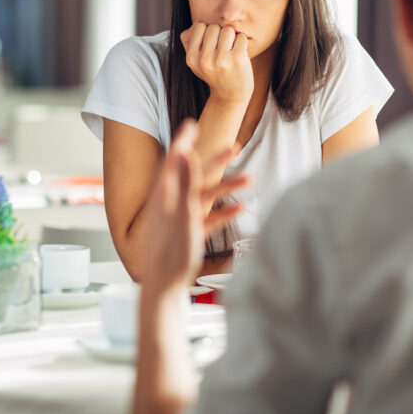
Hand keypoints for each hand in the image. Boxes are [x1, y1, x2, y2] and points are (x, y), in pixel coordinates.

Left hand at [141, 120, 248, 290]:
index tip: (193, 124)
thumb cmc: (170, 255)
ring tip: (250, 180)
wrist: (162, 290)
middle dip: (215, 161)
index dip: (184, 140)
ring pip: (205, 197)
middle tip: (233, 148)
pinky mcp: (187, 234)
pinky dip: (222, 213)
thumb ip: (185, 184)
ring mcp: (179, 219)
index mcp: (165, 195)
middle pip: (194, 176)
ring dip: (227, 189)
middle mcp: (170, 204)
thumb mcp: (182, 215)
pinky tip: (240, 211)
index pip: (174, 160)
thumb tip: (184, 153)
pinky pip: (207, 218)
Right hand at [180, 22, 252, 104]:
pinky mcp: (238, 59)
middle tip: (223, 48)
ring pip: (228, 30)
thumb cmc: (213, 73)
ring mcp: (221, 60)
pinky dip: (242, 43)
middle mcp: (204, 60)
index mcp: (191, 58)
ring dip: (232, 37)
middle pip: (214, 27)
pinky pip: (241, 37)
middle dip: (220, 34)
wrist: (230, 95)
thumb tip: (196, 23)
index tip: (211, 44)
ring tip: (231, 50)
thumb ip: (189, 40)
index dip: (207, 31)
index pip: (199, 26)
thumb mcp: (195, 61)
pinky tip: (240, 53)